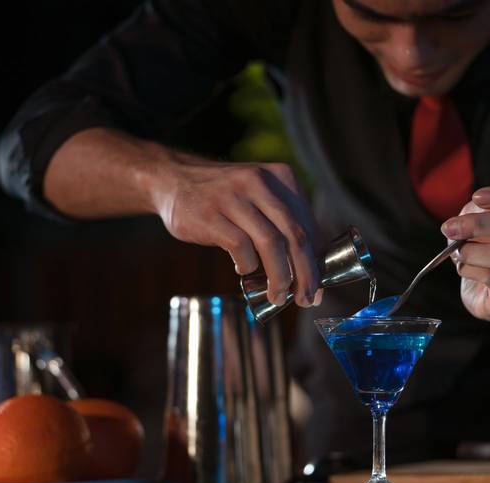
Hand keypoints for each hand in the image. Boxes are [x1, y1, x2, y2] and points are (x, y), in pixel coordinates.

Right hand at [153, 156, 321, 306]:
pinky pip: (240, 246)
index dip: (317, 260)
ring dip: (280, 276)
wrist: (172, 179)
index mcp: (280, 177)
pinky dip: (247, 265)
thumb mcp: (258, 196)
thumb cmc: (223, 197)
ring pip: (271, 243)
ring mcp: (234, 197)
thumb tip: (310, 268)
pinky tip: (243, 269)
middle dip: (306, 273)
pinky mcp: (210, 214)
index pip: (307, 224)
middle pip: (295, 235)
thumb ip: (282, 222)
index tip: (317, 286)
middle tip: (306, 299)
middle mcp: (259, 183)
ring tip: (278, 295)